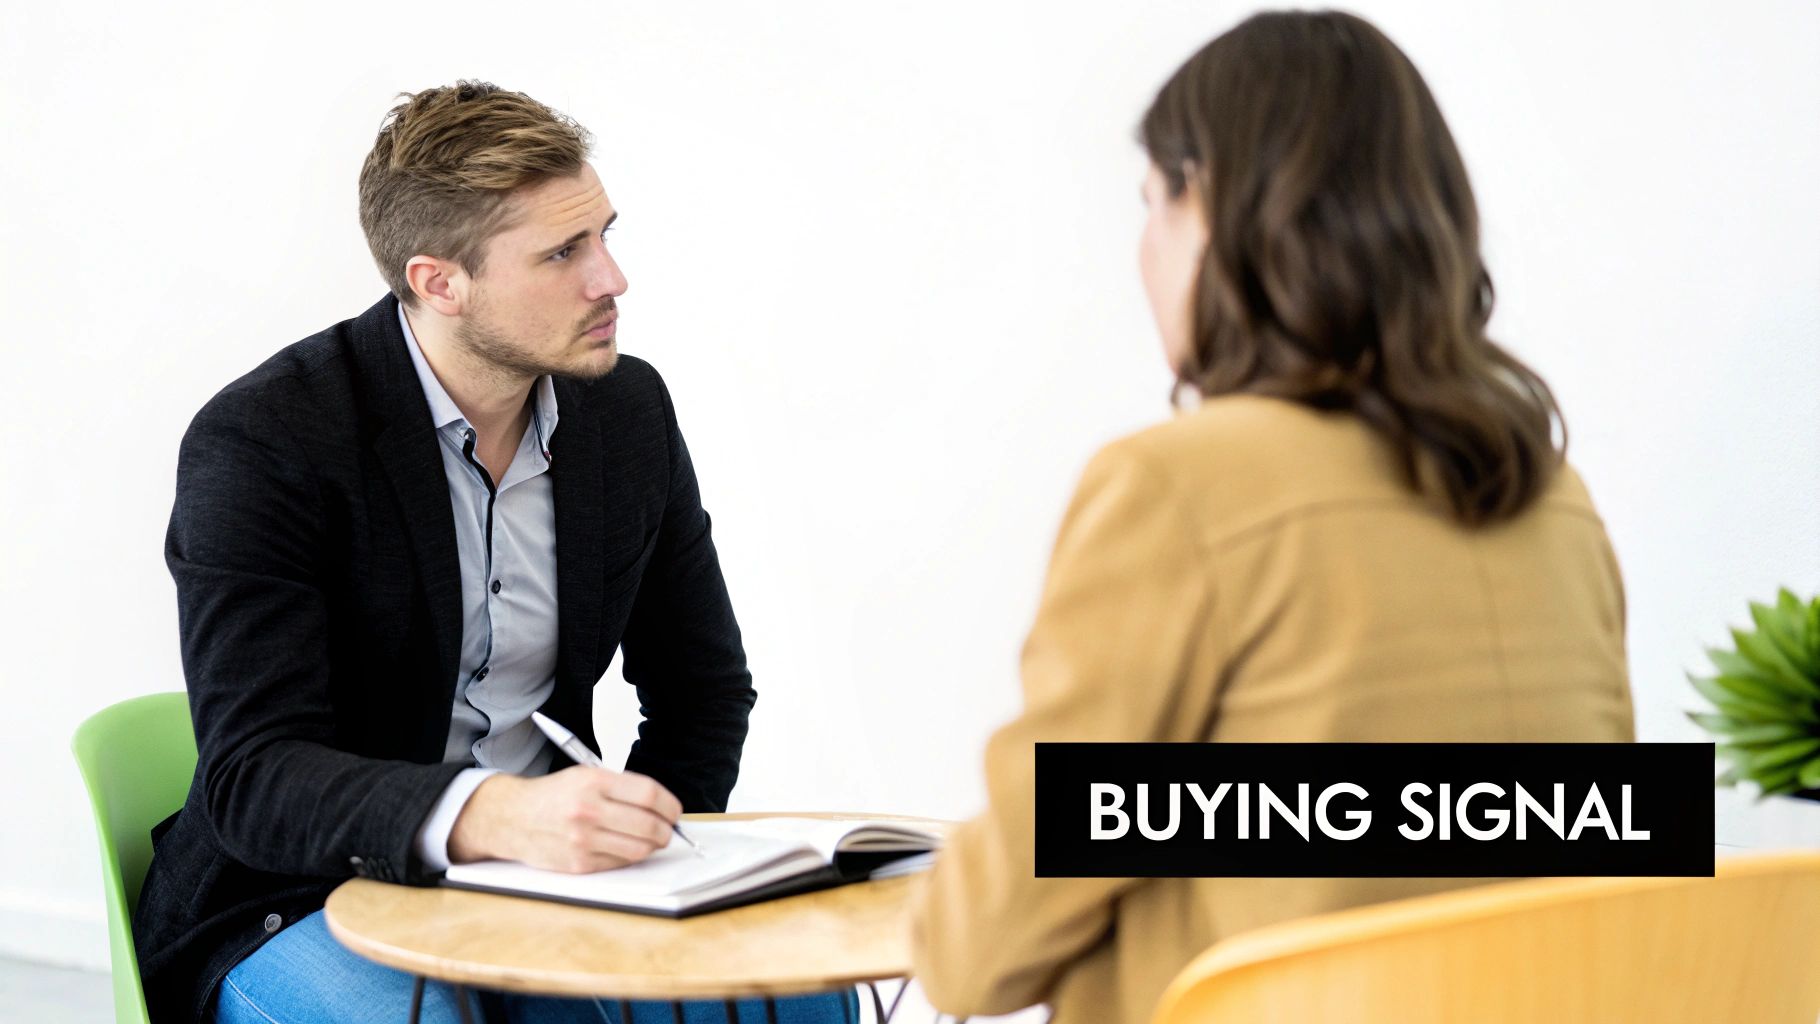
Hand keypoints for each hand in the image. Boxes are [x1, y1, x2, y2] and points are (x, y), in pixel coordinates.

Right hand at [447, 766, 683, 872]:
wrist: (513, 818)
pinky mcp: (579, 863)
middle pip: (649, 825)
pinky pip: (620, 863)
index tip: (674, 811)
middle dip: (667, 830)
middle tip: (668, 829)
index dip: (670, 806)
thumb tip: (662, 806)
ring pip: (639, 849)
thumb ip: (623, 788)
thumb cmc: (554, 796)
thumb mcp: (586, 775)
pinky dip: (629, 856)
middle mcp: (588, 810)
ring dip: (652, 846)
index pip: (649, 795)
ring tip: (650, 839)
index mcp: (594, 782)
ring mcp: (583, 840)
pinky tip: (624, 846)